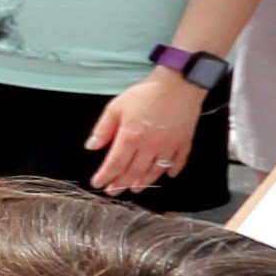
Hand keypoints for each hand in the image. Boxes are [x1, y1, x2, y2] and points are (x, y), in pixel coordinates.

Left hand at [84, 65, 202, 194]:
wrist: (178, 83)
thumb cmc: (145, 93)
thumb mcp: (116, 107)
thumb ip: (103, 129)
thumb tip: (92, 146)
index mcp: (131, 137)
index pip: (115, 163)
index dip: (105, 176)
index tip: (98, 183)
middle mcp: (150, 146)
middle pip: (134, 171)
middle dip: (121, 184)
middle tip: (113, 191)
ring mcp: (169, 146)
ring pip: (155, 171)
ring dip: (144, 182)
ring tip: (135, 189)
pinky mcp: (184, 141)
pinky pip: (178, 161)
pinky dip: (172, 170)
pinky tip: (167, 175)